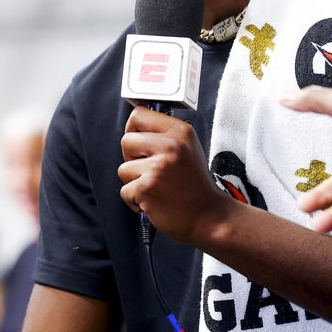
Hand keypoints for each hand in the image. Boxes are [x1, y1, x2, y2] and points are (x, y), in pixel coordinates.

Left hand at [118, 106, 227, 244]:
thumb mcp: (189, 149)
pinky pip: (125, 191)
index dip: (134, 129)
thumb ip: (165, 136)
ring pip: (123, 169)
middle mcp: (170, 146)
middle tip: (150, 169)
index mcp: (181, 132)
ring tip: (156, 188)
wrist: (208, 215)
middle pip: (126, 140)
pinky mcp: (146, 188)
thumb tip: (135, 127)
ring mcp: (157, 167)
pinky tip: (154, 200)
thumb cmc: (196, 185)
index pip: (139, 115)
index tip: (139, 141)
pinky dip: (135, 200)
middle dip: (132, 158)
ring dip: (134, 182)